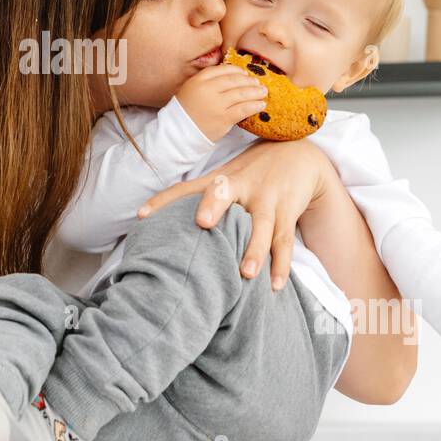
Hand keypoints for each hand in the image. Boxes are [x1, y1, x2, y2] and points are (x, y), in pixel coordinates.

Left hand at [137, 138, 332, 290]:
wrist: (299, 155)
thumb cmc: (251, 173)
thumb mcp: (225, 178)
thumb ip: (198, 198)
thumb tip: (160, 225)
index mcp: (219, 180)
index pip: (185, 189)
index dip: (163, 200)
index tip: (141, 215)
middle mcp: (241, 186)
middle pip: (225, 193)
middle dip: (214, 205)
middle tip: (202, 222)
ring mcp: (266, 198)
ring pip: (261, 225)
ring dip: (254, 249)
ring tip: (246, 273)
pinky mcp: (287, 211)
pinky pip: (284, 241)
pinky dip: (281, 264)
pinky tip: (275, 286)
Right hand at [174, 63, 266, 141]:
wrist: (178, 133)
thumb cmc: (186, 112)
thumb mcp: (191, 89)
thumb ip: (207, 82)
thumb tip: (232, 77)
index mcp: (199, 80)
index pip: (223, 70)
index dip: (236, 71)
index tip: (244, 73)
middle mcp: (208, 89)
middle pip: (234, 80)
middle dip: (249, 81)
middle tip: (257, 82)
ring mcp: (216, 104)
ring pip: (241, 94)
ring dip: (255, 92)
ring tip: (263, 92)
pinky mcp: (224, 118)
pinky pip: (244, 109)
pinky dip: (255, 106)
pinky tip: (261, 105)